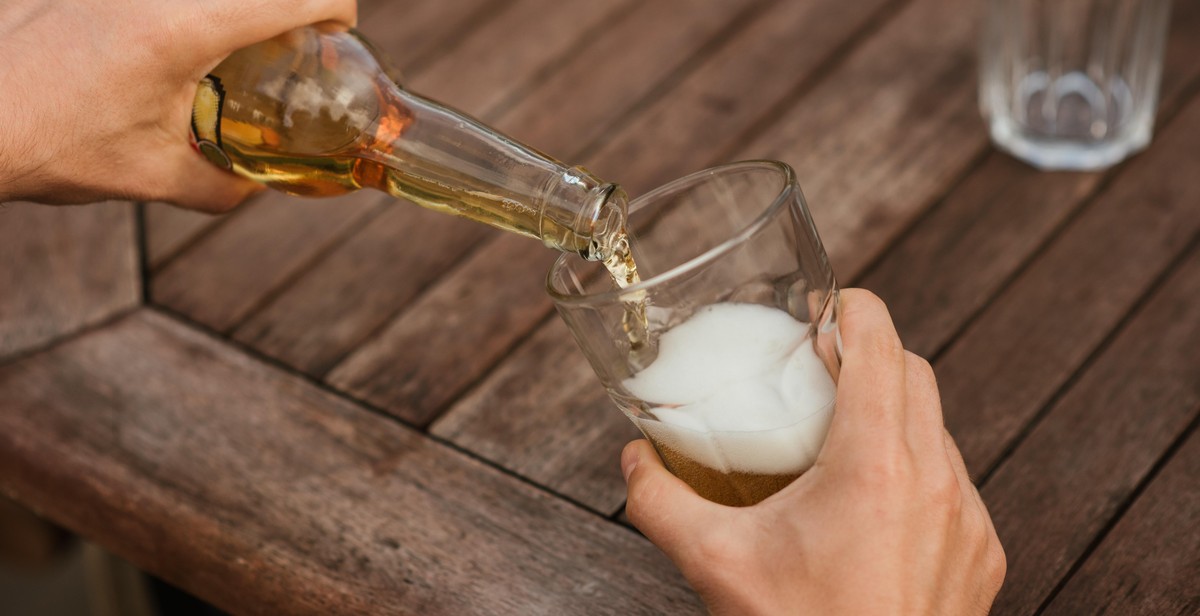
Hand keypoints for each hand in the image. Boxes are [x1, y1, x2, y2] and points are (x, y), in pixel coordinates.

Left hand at [0, 0, 355, 210]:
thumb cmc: (48, 144)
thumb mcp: (151, 175)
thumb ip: (221, 185)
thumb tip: (255, 188)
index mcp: (185, 27)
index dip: (336, 10)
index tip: (338, 33)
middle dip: (287, 11)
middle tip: (287, 50)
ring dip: (237, 13)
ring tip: (226, 54)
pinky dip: (192, 15)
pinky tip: (167, 51)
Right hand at [622, 289, 1005, 614]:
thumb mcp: (715, 565)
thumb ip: (661, 503)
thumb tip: (634, 461)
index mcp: (876, 467)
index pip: (881, 345)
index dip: (854, 309)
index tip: (826, 306)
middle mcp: (937, 483)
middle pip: (915, 374)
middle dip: (869, 354)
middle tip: (818, 367)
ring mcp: (968, 521)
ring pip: (938, 429)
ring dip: (894, 412)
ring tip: (839, 435)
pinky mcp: (981, 555)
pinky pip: (954, 483)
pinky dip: (916, 469)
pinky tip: (871, 502)